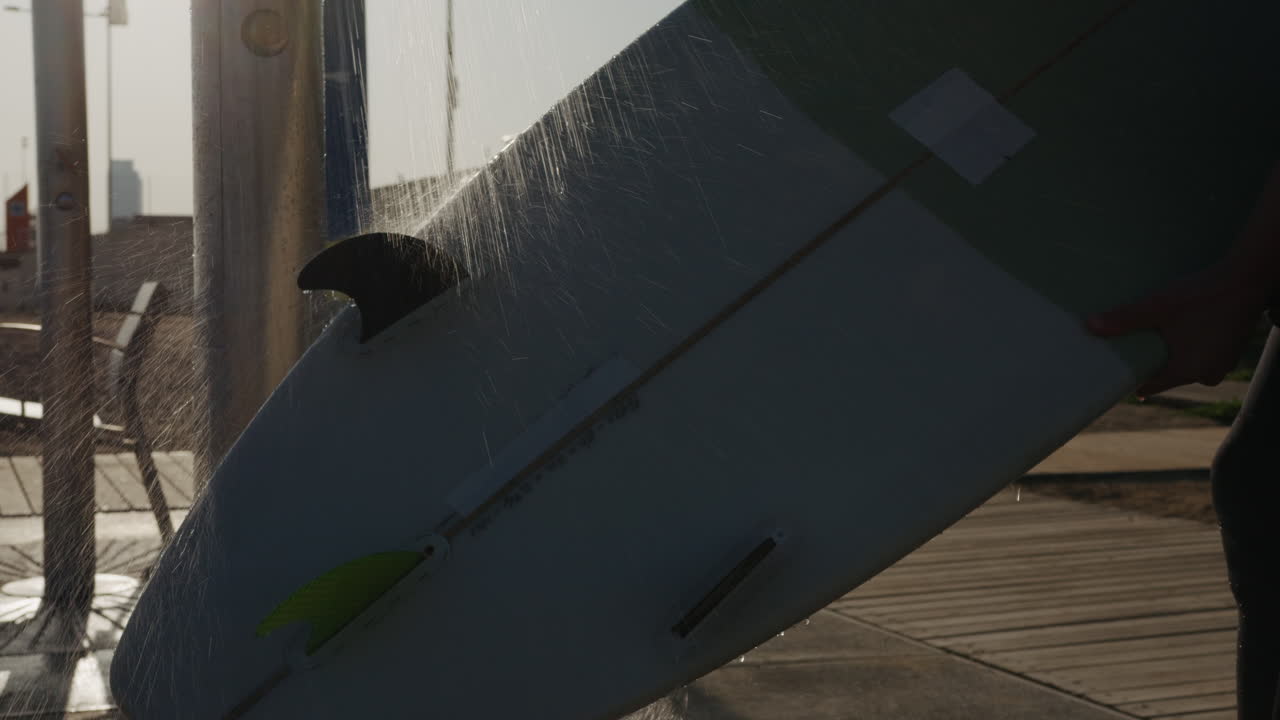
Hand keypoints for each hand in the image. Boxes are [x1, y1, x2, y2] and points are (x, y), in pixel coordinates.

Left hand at [1085, 260, 1268, 397]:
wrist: (1247, 279)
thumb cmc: (1201, 296)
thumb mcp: (1157, 307)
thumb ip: (1124, 319)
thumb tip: (1090, 326)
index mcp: (1188, 372)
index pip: (1152, 386)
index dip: (1133, 381)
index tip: (1115, 379)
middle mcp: (1207, 374)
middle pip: (1170, 376)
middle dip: (1152, 367)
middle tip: (1130, 356)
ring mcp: (1222, 362)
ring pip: (1188, 365)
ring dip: (1172, 356)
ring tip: (1153, 343)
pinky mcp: (1231, 348)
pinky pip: (1203, 355)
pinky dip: (1189, 347)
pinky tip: (1179, 334)